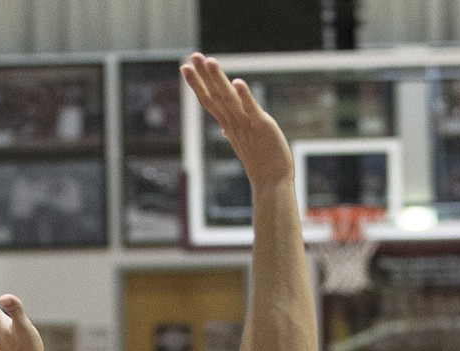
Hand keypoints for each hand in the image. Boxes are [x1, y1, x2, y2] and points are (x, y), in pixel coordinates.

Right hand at [181, 53, 293, 192]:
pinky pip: (251, 110)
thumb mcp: (245, 144)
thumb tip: (224, 130)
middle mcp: (234, 123)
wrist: (273, 185)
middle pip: (216, 97)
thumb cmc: (261, 164)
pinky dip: (244, 96)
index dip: (198, 84)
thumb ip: (233, 132)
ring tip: (210, 61)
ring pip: (229, 99)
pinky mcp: (262, 127)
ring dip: (219, 80)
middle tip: (192, 55)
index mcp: (229, 125)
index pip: (210, 101)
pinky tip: (238, 82)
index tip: (186, 67)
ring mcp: (247, 125)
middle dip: (203, 76)